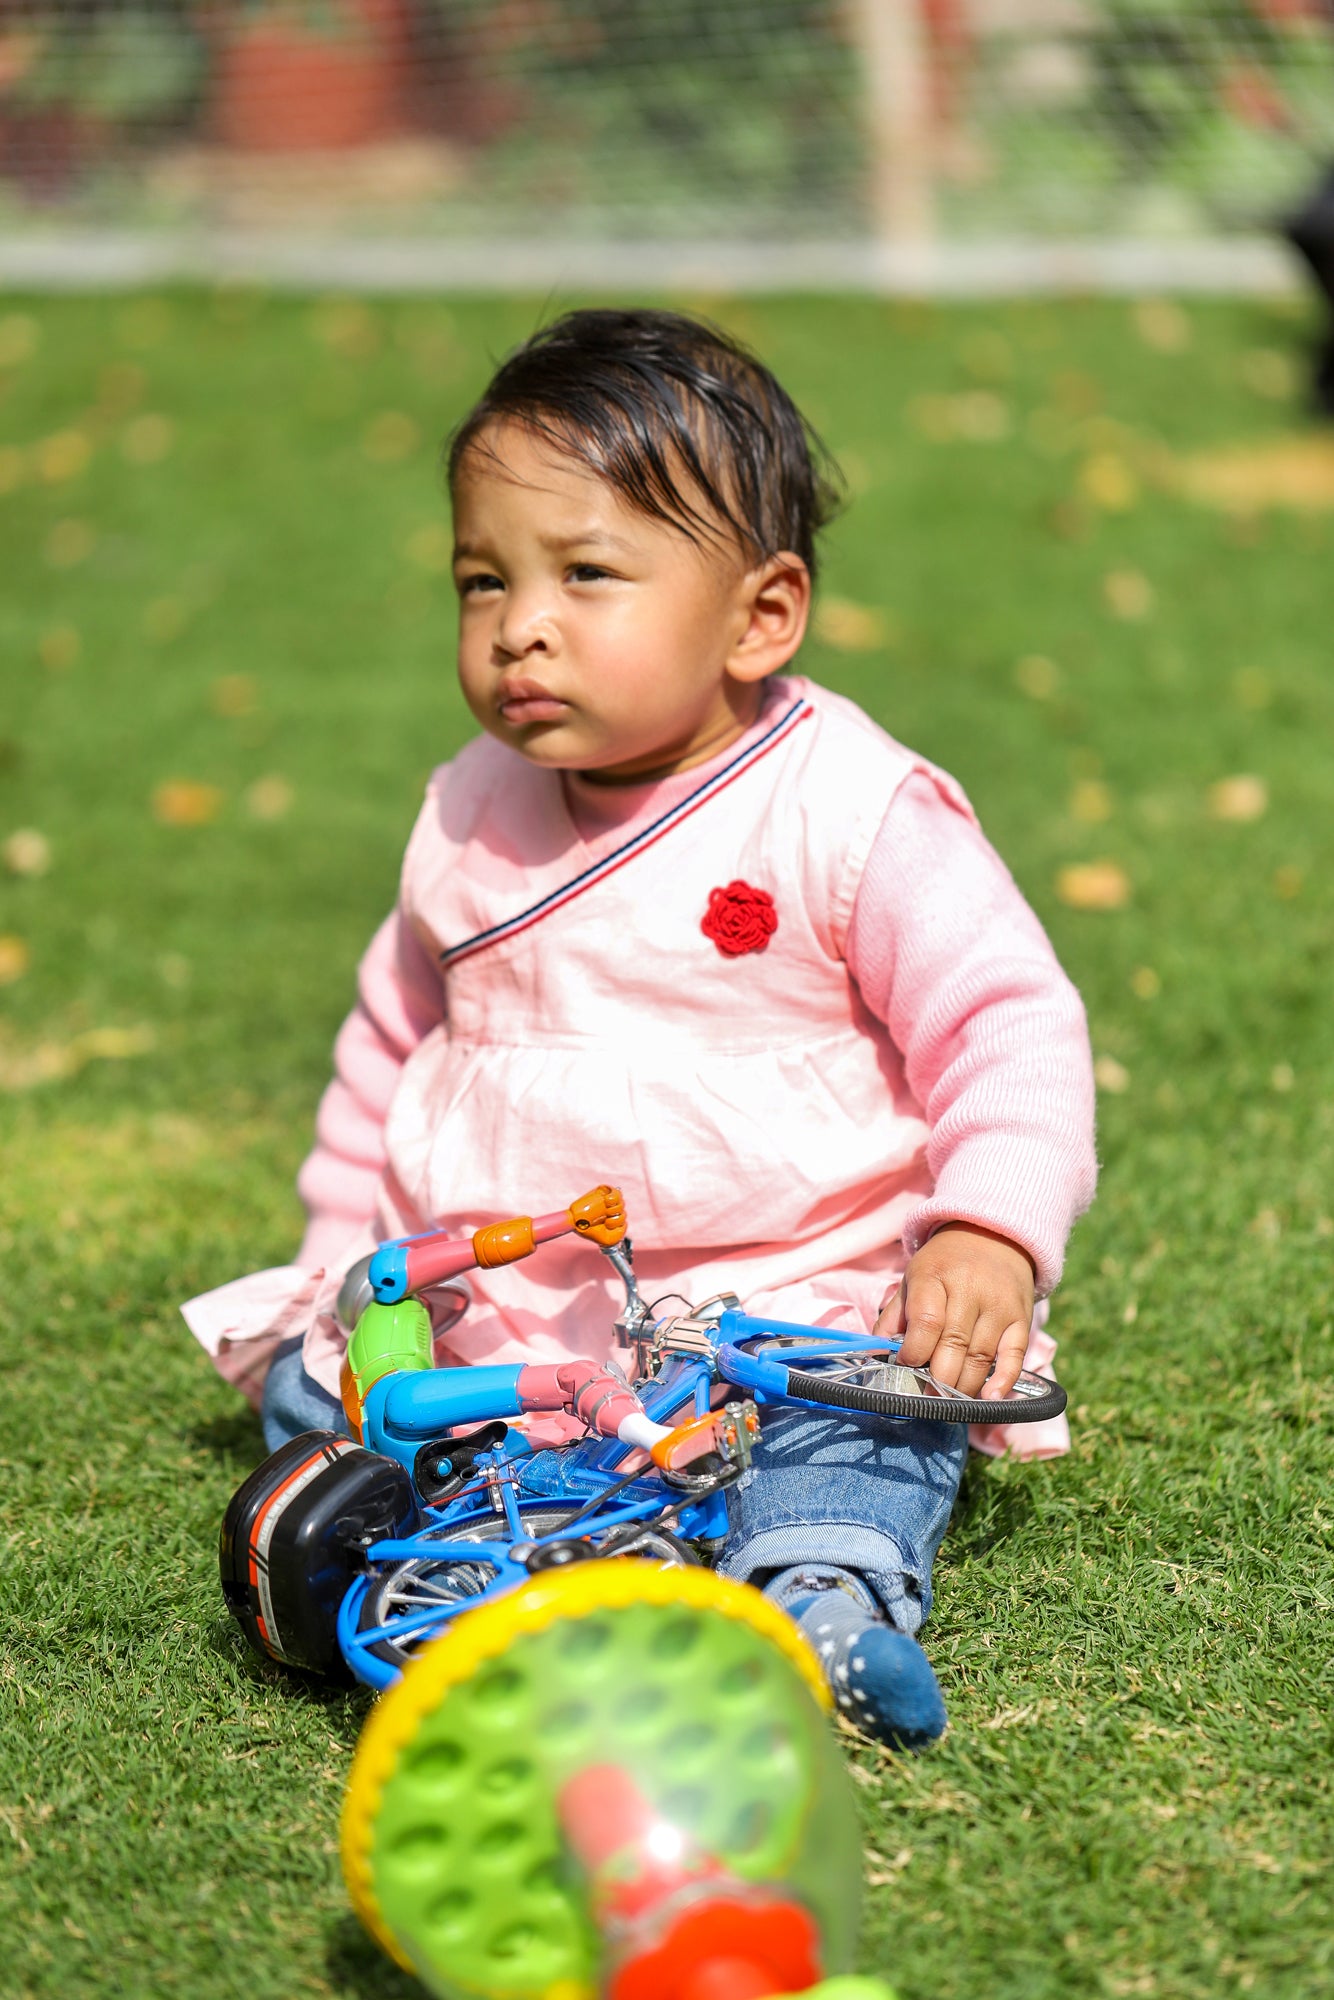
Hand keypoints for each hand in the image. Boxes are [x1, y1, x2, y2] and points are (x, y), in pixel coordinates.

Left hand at [874, 1222, 1035, 1399]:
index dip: (914, 1352)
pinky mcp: (1022, 1318)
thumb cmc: (945, 1265)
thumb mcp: (912, 1278)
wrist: (993, 1237)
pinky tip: (989, 1399)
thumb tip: (877, 1353)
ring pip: (980, 1356)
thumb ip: (894, 1316)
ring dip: (963, 1386)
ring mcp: (999, 1305)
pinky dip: (1003, 1381)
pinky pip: (1014, 1355)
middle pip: (954, 1344)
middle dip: (938, 1378)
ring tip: (948, 1401)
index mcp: (935, 1276)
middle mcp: (971, 1290)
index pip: (927, 1322)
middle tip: (926, 1395)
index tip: (906, 1367)